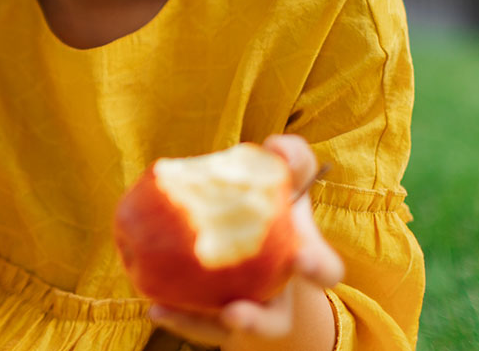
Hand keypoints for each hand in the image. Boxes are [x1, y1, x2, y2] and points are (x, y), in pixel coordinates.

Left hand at [148, 135, 343, 349]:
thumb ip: (290, 156)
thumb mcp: (286, 174)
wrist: (248, 233)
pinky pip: (197, 325)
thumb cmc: (270, 200)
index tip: (300, 259)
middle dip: (257, 321)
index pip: (322, 271)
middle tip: (235, 312)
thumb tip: (277, 147)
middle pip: (274, 321)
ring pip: (227, 330)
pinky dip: (180, 318)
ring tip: (172, 313)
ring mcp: (244, 310)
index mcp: (303, 262)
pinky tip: (156, 307)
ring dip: (204, 326)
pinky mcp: (213, 317)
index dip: (316, 268)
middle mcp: (276, 297)